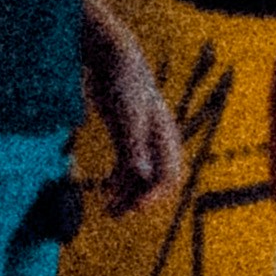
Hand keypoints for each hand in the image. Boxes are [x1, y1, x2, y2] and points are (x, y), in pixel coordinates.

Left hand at [90, 62, 185, 217]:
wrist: (114, 61)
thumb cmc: (124, 86)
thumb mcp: (127, 118)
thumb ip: (133, 147)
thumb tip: (142, 176)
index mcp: (165, 139)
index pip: (167, 177)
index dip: (152, 195)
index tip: (134, 209)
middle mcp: (159, 142)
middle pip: (154, 181)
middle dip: (137, 200)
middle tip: (116, 214)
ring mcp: (144, 140)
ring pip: (140, 176)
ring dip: (127, 193)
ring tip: (108, 209)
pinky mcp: (129, 136)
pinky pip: (129, 166)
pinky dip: (120, 179)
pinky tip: (107, 189)